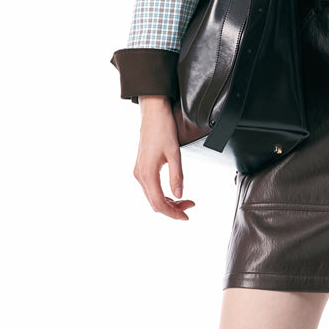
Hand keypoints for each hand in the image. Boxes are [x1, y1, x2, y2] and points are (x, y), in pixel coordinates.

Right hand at [133, 98, 195, 219]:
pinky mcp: (141, 168)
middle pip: (155, 203)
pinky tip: (174, 193)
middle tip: (190, 207)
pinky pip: (150, 188)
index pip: (159, 203)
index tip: (187, 216)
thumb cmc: (163, 129)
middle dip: (173, 209)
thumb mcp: (174, 154)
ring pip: (152, 197)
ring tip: (185, 201)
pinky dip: (162, 194)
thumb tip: (180, 195)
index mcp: (147, 173)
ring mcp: (138, 172)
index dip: (173, 213)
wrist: (152, 113)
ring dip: (168, 202)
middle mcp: (139, 175)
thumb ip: (177, 176)